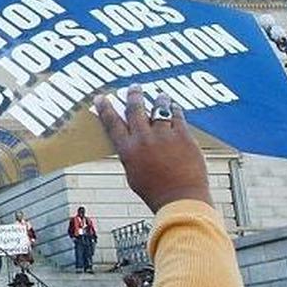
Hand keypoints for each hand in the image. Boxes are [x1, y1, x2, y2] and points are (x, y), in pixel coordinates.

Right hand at [95, 87, 212, 212]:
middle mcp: (144, 139)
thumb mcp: (134, 174)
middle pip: (135, 109)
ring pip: (159, 108)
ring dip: (158, 99)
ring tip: (160, 95)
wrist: (181, 199)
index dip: (105, 108)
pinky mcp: (183, 136)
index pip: (112, 123)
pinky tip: (175, 107)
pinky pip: (178, 116)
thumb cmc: (155, 192)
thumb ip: (132, 155)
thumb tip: (132, 142)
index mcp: (128, 150)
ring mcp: (164, 136)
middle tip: (134, 87)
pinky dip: (175, 110)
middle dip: (133, 95)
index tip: (102, 97)